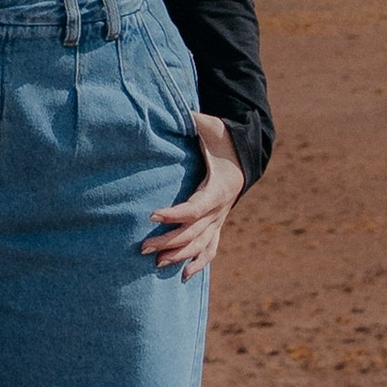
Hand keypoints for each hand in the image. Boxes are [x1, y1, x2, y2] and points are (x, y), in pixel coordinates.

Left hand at [142, 114, 243, 279]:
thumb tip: (173, 110)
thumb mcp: (209, 126)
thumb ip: (192, 119)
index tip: (151, 215)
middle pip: (194, 232)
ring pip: (201, 245)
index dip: (174, 214)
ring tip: (154, 262)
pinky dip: (199, 263)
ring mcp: (220, 219)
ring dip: (178, 255)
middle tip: (142, 247)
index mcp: (218, 188)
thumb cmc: (222, 139)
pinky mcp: (218, 224)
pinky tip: (182, 276)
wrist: (245, 155)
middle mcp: (221, 209)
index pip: (195, 208)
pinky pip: (211, 249)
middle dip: (168, 241)